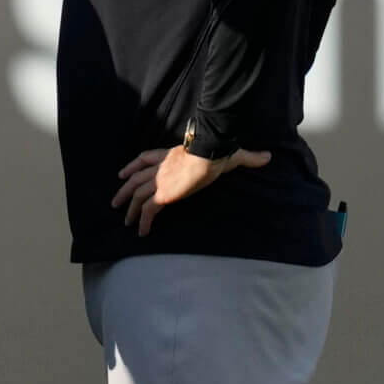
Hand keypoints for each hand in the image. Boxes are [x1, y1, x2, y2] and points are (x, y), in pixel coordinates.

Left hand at [112, 145, 271, 236]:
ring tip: (125, 222)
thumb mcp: (230, 153)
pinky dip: (142, 222)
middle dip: (124, 190)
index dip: (132, 166)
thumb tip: (266, 157)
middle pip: (134, 178)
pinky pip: (147, 211)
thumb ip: (246, 157)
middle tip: (116, 203)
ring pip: (136, 195)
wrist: (208, 153)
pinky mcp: (162, 195)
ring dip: (129, 209)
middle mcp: (160, 167)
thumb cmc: (218, 150)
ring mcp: (159, 181)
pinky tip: (141, 232)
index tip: (123, 173)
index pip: (145, 158)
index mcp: (169, 154)